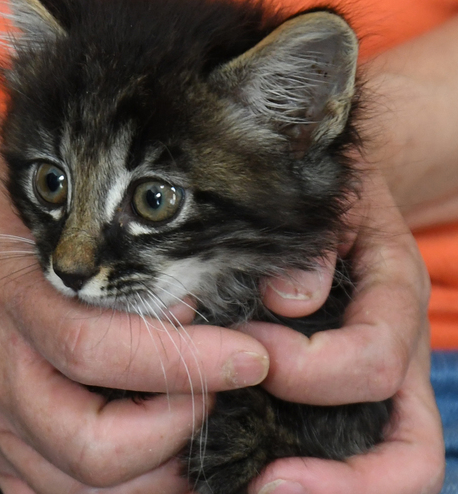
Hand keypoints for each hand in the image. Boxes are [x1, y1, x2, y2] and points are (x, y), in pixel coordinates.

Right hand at [0, 113, 271, 493]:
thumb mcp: (53, 191)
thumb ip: (116, 239)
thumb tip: (210, 290)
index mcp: (1, 291)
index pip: (95, 350)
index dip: (183, 363)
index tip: (248, 356)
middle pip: (87, 445)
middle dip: (176, 432)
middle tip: (220, 394)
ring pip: (76, 485)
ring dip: (155, 469)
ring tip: (197, 424)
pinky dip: (111, 490)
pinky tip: (149, 457)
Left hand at [246, 170, 443, 493]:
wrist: (331, 193)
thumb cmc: (322, 196)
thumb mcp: (323, 202)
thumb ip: (312, 243)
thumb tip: (290, 300)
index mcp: (393, 300)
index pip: (373, 362)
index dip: (311, 370)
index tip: (253, 350)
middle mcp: (394, 355)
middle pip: (409, 453)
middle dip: (347, 482)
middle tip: (268, 485)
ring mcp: (373, 387)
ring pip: (386, 468)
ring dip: (328, 491)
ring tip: (258, 492)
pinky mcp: (335, 398)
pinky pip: (338, 452)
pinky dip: (308, 475)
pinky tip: (248, 478)